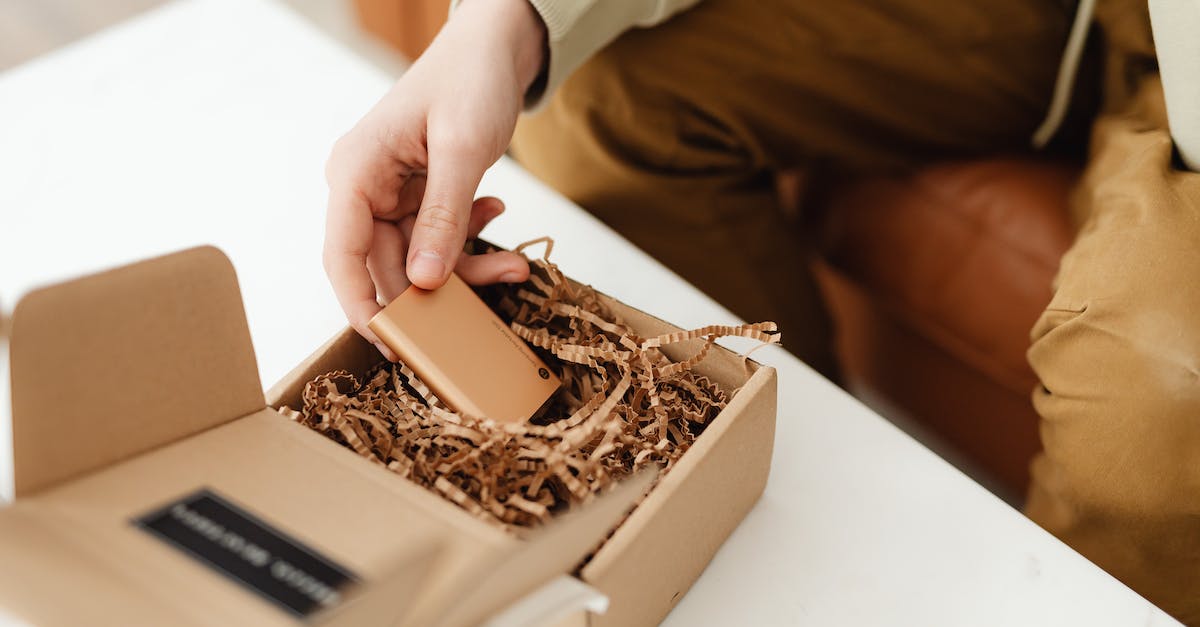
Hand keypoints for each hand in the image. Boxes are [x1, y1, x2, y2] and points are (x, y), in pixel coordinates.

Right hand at [323, 0, 546, 359]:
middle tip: (491, 298)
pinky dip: (470, 239)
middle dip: (442, 288)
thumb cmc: (470, 81)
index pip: (343, 256)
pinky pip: (438, 239)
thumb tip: (424, 281)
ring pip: (420, 260)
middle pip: (387, 266)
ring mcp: (391, 194)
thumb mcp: (463, 150)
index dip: (362, 306)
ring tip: (513, 263)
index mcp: (355, 172)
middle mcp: (364, 188)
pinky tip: (495, 215)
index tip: (392, 346)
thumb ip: (443, 217)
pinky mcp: (419, 197)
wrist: (495, 49)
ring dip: (468, 266)